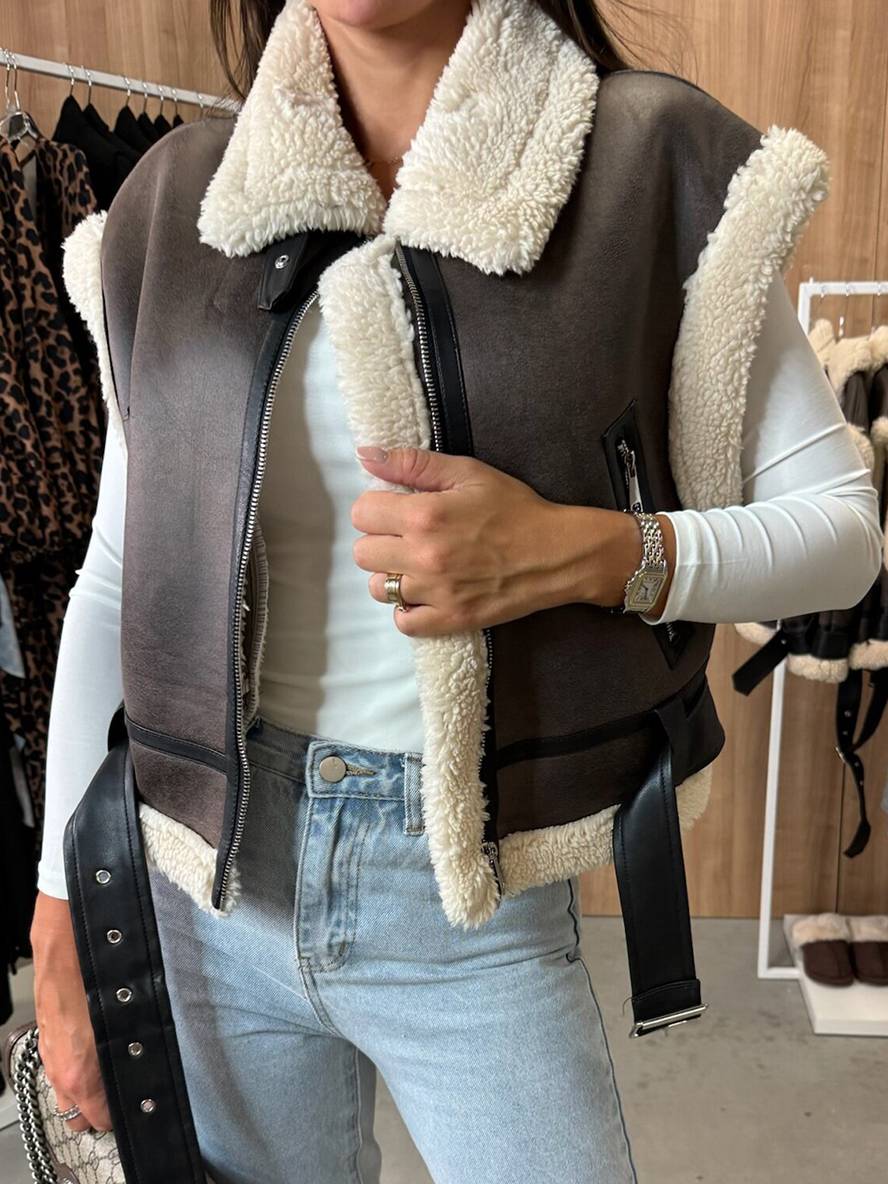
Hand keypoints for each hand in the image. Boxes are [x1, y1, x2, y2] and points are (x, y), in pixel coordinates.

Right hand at [30, 891, 112, 1133]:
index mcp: (80, 1074)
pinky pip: (59, 1065)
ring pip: (66, 1091)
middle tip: (124, 1087)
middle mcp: (60, 1071)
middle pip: (78, 1114)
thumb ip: (131, 1050)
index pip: (101, 1119)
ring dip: (86, 1086)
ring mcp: (49, 1054)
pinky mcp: (45, 1036)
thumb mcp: (127, 1016)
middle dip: (100, 1107)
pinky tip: (93, 1045)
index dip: (120, 1113)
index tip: (136, 1103)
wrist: (67, 941)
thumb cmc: (99, 975)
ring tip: (111, 1066)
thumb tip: (147, 1068)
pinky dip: (74, 1065)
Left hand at [351, 446, 673, 635]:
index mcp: (425, 515)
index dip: (376, 507)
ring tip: (417, 565)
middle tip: (407, 536)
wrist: (557, 553)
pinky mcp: (450, 619)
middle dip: (380, 540)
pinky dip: (408, 608)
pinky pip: (403, 621)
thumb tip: (366, 453)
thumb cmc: (515, 508)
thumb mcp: (468, 473)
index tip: (396, 508)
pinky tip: (425, 592)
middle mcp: (423, 555)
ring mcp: (435, 592)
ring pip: (378, 588)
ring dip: (391, 575)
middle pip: (363, 553)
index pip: (362, 513)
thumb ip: (413, 463)